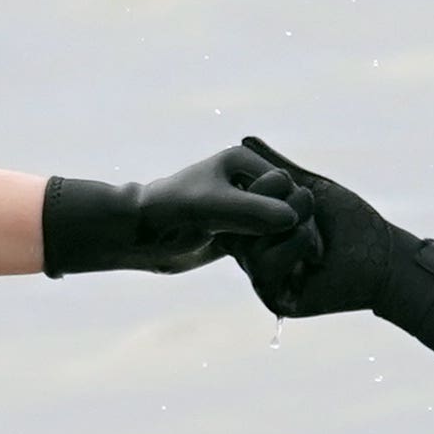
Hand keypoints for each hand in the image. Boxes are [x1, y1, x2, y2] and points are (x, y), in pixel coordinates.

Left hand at [40, 147, 310, 275]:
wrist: (140, 235)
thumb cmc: (169, 209)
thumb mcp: (210, 206)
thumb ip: (251, 209)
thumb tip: (292, 217)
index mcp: (245, 162)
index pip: (285, 185)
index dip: (279, 209)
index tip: (260, 228)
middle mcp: (251, 183)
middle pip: (293, 207)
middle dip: (285, 232)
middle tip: (258, 250)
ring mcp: (249, 211)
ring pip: (287, 230)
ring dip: (279, 250)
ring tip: (256, 264)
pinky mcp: (244, 236)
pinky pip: (272, 248)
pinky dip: (270, 261)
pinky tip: (257, 271)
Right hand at [223, 139, 433, 356]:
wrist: (384, 257)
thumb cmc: (352, 223)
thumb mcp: (310, 186)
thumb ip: (278, 167)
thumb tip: (244, 139)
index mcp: (258, 227)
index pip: (237, 200)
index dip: (263, 187)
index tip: (298, 190)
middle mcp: (254, 253)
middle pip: (240, 221)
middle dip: (281, 204)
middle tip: (311, 208)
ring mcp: (262, 277)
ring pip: (252, 244)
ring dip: (294, 226)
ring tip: (319, 233)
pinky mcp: (274, 298)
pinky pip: (264, 267)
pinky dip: (296, 249)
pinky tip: (318, 255)